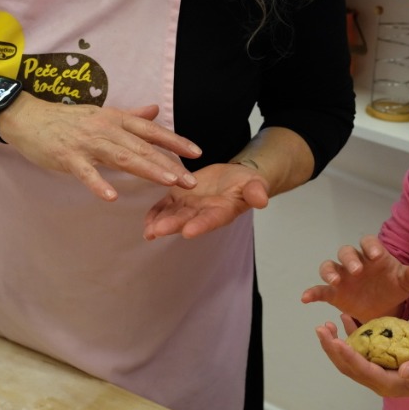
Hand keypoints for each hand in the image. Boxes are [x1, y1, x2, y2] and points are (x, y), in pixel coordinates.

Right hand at [4, 101, 200, 200]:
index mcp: (115, 119)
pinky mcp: (67, 157)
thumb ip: (130, 115)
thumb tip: (155, 110)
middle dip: (168, 164)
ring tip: (168, 183)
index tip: (196, 153)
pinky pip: (85, 172)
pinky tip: (111, 197)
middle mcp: (105, 129)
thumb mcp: (101, 113)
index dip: (174, 141)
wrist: (26, 116)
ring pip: (121, 156)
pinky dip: (98, 183)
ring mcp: (86, 143)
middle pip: (142, 147)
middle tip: (190, 181)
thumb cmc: (66, 119)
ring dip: (146, 169)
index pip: (150, 130)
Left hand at [142, 161, 269, 239]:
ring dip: (160, 222)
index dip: (200, 225)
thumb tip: (262, 200)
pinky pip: (165, 206)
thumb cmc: (247, 183)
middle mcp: (204, 212)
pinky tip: (146, 221)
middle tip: (157, 231)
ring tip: (148, 231)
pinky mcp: (179, 197)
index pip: (211, 219)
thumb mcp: (255, 184)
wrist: (236, 178)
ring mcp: (190, 206)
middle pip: (187, 219)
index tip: (188, 231)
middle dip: (172, 225)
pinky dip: (156, 213)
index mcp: (223, 210)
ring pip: (173, 215)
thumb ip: (256, 192)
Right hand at [300, 234, 408, 322]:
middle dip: (349, 259)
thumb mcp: (405, 284)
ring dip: (329, 272)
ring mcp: (342, 277)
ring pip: (329, 266)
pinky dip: (312, 293)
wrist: (383, 310)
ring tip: (334, 281)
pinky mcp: (333, 293)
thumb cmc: (393, 289)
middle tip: (356, 271)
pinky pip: (319, 290)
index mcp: (373, 256)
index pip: (368, 243)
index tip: (374, 255)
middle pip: (346, 252)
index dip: (369, 246)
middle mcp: (355, 263)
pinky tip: (306, 298)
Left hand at [315, 314, 408, 398]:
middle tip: (321, 329)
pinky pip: (364, 351)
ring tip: (325, 325)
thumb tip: (404, 370)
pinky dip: (353, 336)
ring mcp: (382, 373)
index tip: (335, 341)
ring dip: (337, 344)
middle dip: (333, 350)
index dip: (348, 356)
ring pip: (353, 360)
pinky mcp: (384, 364)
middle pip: (350, 367)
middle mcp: (382, 381)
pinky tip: (346, 319)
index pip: (363, 371)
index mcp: (391, 385)